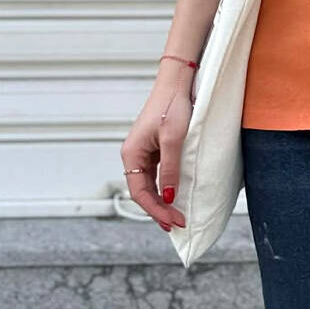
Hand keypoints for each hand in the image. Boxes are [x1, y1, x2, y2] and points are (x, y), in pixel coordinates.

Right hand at [120, 75, 193, 231]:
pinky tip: (174, 196)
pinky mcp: (154, 148)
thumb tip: (168, 196)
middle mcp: (134, 155)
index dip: (155, 210)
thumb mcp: (174, 139)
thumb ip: (170, 169)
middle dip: (159, 210)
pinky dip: (165, 188)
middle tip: (177, 224)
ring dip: (161, 201)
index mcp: (132, 154)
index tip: (173, 221)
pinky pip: (157, 175)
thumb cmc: (172, 106)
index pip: (139, 192)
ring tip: (175, 217)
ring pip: (149, 185)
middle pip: (143, 191)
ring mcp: (144, 152)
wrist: (176, 83)